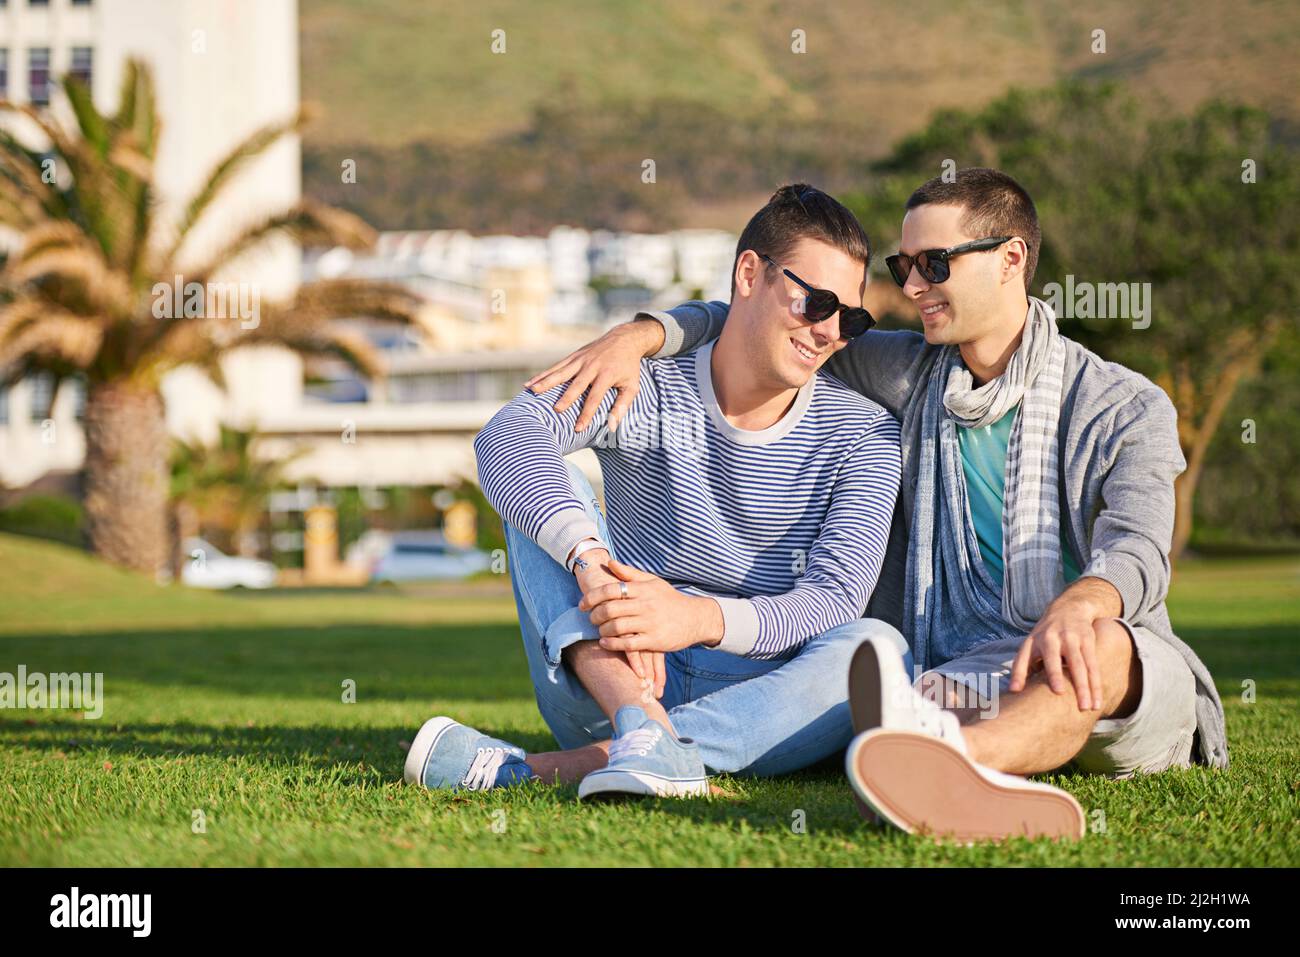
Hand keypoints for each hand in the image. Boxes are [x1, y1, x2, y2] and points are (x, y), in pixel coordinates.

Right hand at [523, 319, 663, 431]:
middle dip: (566, 397)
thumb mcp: (632, 386)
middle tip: (555, 410)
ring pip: (561, 372)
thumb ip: (622, 406)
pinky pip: (556, 366)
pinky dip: (543, 375)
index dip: (586, 414)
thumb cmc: (628, 367)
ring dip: (546, 382)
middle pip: (576, 384)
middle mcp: (592, 366)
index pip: (595, 398)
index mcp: (607, 375)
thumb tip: (613, 426)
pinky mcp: (574, 356)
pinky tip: (530, 383)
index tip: (578, 428)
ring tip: (531, 391)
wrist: (625, 339)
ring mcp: (581, 359)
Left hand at [579, 559, 723, 654]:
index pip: (611, 589)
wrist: (695, 618)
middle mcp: (646, 605)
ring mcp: (650, 624)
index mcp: (643, 589)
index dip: (592, 596)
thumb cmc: (670, 599)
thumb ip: (629, 574)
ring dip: (602, 630)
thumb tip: (609, 563)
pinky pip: (627, 644)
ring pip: (616, 627)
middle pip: (610, 609)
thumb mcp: (652, 582)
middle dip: (595, 615)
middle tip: (591, 618)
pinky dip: (612, 644)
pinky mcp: (654, 641)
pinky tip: (605, 643)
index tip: (582, 603)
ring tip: (600, 630)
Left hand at [1008, 580, 1119, 710]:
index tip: (1017, 690)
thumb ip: (1022, 666)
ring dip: (1084, 687)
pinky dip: (1096, 684)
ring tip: (1088, 708)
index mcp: (1033, 641)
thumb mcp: (1030, 645)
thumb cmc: (1045, 635)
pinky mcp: (1088, 641)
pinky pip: (1093, 666)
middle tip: (1059, 693)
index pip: (1023, 658)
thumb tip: (1013, 691)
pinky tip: (1097, 701)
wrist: (1070, 609)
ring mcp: (1071, 638)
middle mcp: (1051, 638)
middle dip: (1057, 675)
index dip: (1020, 673)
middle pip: (1054, 660)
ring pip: (1079, 665)